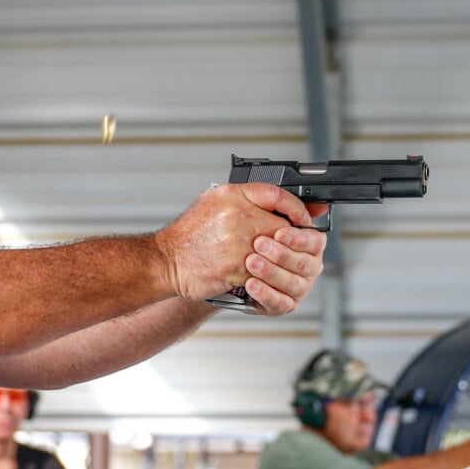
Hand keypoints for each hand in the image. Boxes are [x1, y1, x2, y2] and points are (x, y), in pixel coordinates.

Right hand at [154, 183, 326, 315]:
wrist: (166, 260)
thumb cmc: (190, 234)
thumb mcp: (215, 202)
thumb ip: (248, 198)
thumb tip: (282, 203)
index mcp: (232, 195)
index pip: (277, 194)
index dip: (296, 207)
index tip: (303, 218)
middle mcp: (236, 216)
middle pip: (282, 227)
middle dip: (290, 239)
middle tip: (293, 244)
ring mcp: (238, 244)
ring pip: (275, 252)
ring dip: (278, 259)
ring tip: (274, 261)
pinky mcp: (237, 269)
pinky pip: (263, 272)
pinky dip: (263, 275)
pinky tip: (257, 273)